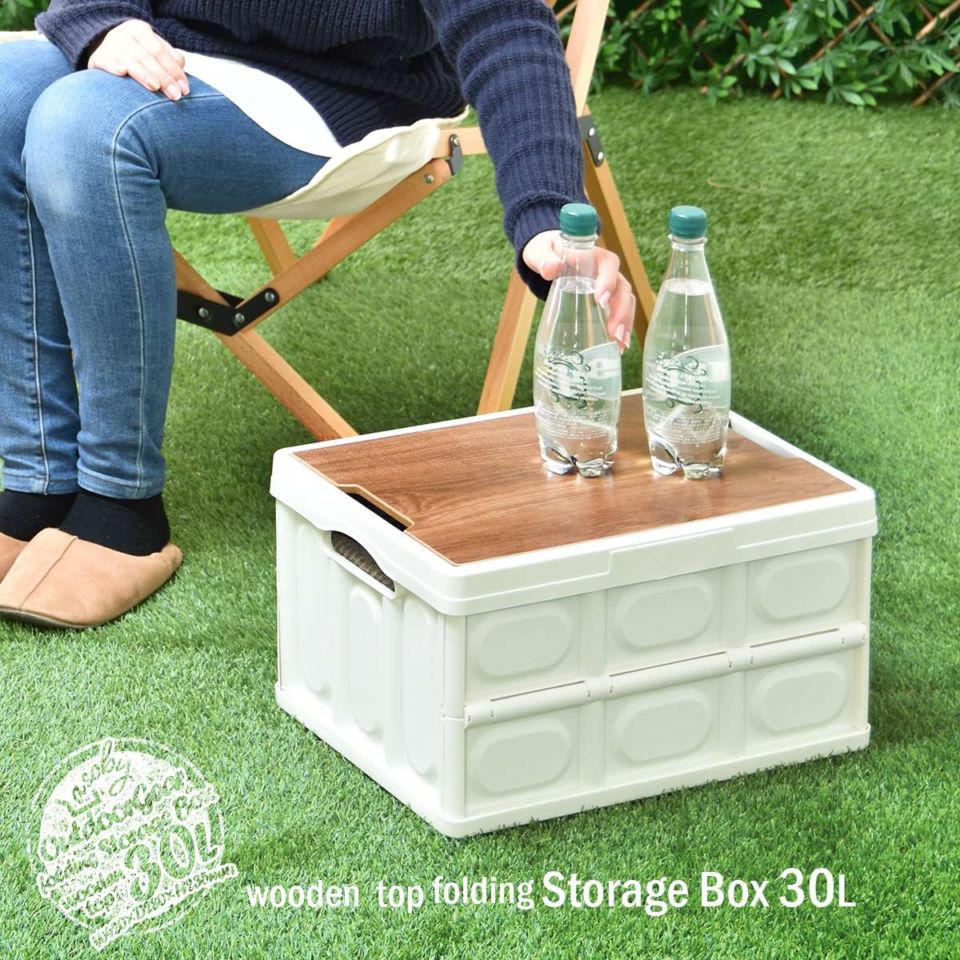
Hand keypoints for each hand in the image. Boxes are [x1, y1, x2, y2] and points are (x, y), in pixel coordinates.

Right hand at [87, 19, 189, 100]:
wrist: (105, 50)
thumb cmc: (139, 55)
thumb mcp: (154, 51)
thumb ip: (171, 60)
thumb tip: (182, 75)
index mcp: (140, 30)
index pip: (159, 51)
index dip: (173, 71)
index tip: (184, 90)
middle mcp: (123, 34)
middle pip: (146, 57)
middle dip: (163, 77)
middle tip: (175, 96)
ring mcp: (109, 45)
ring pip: (130, 61)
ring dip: (143, 75)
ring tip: (156, 87)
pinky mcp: (98, 57)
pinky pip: (105, 61)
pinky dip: (113, 66)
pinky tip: (121, 72)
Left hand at [523, 230, 635, 351]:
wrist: (549, 258)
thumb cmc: (547, 253)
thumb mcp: (540, 253)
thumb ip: (543, 259)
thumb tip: (551, 268)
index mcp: (595, 256)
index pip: (609, 265)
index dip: (608, 282)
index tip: (601, 301)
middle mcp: (607, 271)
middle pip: (622, 289)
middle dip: (621, 312)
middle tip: (614, 332)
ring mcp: (609, 287)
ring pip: (625, 303)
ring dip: (625, 323)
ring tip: (620, 344)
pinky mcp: (606, 302)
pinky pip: (619, 314)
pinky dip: (621, 329)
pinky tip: (618, 347)